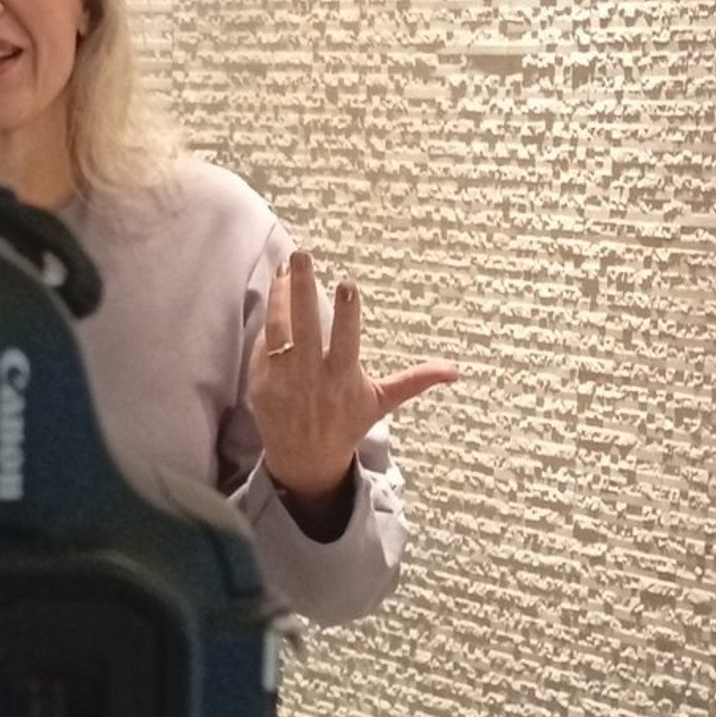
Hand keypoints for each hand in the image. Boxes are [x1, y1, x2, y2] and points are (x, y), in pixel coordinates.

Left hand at [249, 258, 457, 506]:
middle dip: (302, 290)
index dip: (348, 313)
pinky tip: (277, 296)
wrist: (305, 459)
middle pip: (304, 327)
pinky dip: (269, 321)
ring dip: (280, 297)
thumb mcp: (382, 402)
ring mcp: (282, 379)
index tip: (348, 284)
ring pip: (278, 330)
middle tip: (301, 256)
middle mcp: (311, 377)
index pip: (346, 340)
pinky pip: (263, 346)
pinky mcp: (260, 382)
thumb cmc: (346, 424)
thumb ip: (415, 380)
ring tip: (284, 269)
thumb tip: (455, 370)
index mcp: (343, 377)